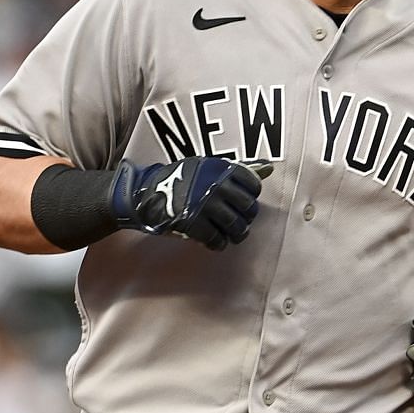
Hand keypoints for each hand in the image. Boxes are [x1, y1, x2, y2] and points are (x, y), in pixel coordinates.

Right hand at [111, 157, 270, 249]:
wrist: (144, 193)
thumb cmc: (179, 180)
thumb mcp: (207, 167)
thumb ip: (237, 171)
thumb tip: (269, 168)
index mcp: (221, 168)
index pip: (253, 185)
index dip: (249, 198)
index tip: (240, 204)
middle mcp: (216, 185)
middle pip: (248, 208)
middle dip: (244, 219)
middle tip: (236, 222)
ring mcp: (205, 205)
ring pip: (236, 227)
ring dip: (235, 235)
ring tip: (228, 236)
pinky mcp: (194, 223)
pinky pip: (217, 240)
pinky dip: (217, 244)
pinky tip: (212, 242)